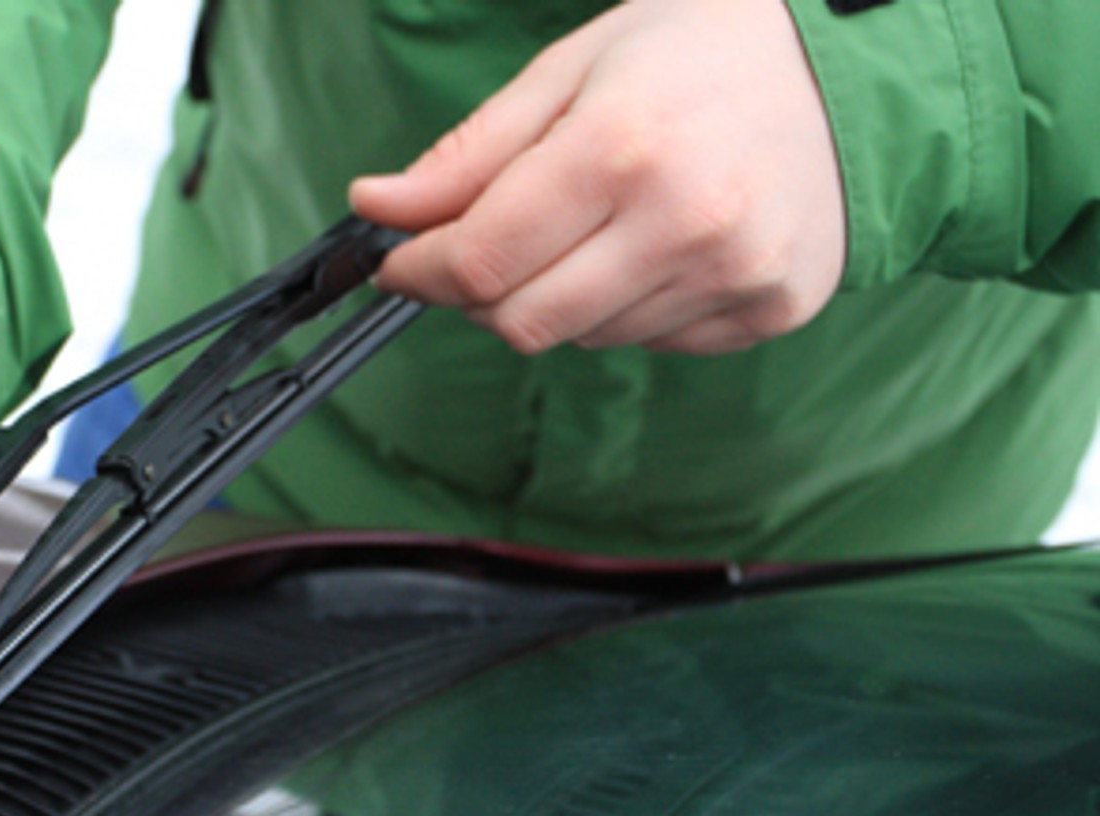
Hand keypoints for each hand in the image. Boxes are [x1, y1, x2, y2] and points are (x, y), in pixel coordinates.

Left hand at [350, 0, 844, 355]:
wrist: (860, 68)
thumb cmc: (705, 50)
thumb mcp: (575, 69)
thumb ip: (472, 153)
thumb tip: (378, 207)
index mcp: (624, 148)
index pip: (481, 260)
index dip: (419, 270)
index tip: (398, 260)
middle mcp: (685, 222)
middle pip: (521, 322)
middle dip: (479, 294)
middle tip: (486, 247)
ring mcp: (734, 275)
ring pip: (582, 337)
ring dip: (559, 295)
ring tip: (599, 219)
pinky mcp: (768, 310)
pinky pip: (650, 341)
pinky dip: (626, 306)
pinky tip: (657, 243)